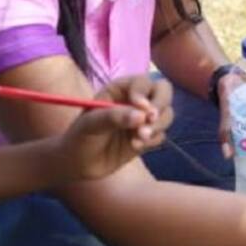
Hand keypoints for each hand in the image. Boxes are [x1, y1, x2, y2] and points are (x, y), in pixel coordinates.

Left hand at [57, 75, 173, 180]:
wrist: (79, 164)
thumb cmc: (80, 137)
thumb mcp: (91, 124)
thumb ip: (114, 117)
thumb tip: (142, 116)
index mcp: (122, 88)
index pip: (144, 82)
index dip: (144, 93)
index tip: (141, 108)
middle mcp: (137, 99)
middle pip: (164, 92)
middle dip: (160, 106)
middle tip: (151, 120)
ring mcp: (144, 118)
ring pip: (167, 114)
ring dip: (157, 126)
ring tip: (138, 140)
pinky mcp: (149, 136)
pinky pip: (162, 134)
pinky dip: (152, 140)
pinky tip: (135, 146)